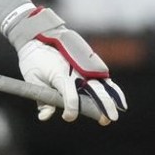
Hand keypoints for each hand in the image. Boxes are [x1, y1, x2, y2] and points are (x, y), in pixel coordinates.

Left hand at [11, 8, 126, 124]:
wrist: (38, 35)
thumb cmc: (34, 60)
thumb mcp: (33, 80)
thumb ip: (42, 100)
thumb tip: (44, 118)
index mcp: (61, 75)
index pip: (71, 98)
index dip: (71, 111)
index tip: (67, 117)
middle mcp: (76, 71)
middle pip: (95, 91)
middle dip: (103, 107)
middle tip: (107, 120)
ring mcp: (84, 66)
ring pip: (103, 83)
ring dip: (112, 96)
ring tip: (121, 108)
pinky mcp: (88, 62)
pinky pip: (103, 76)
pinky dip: (111, 87)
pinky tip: (118, 98)